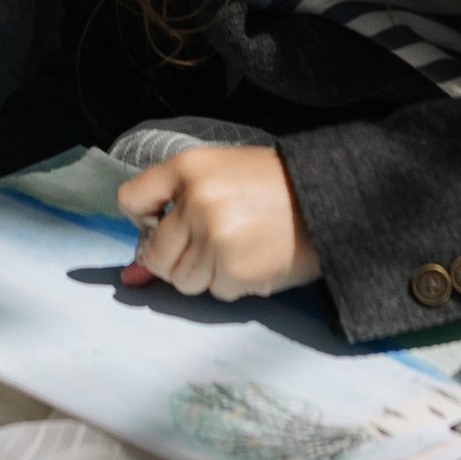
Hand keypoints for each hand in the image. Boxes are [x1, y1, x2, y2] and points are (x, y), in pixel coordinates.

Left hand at [116, 144, 320, 300]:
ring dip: (206, 272)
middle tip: (212, 240)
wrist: (331, 197)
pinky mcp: (235, 270)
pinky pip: (215, 292)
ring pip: (182, 280)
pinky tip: (255, 257)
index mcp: (189, 167)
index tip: (165, 221)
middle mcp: (196, 201)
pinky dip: (232, 282)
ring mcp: (215, 238)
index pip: (130, 199)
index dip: (145, 218)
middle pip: (155, 254)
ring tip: (239, 245)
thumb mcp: (219, 177)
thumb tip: (129, 276)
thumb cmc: (273, 184)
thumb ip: (170, 213)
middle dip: (177, 257)